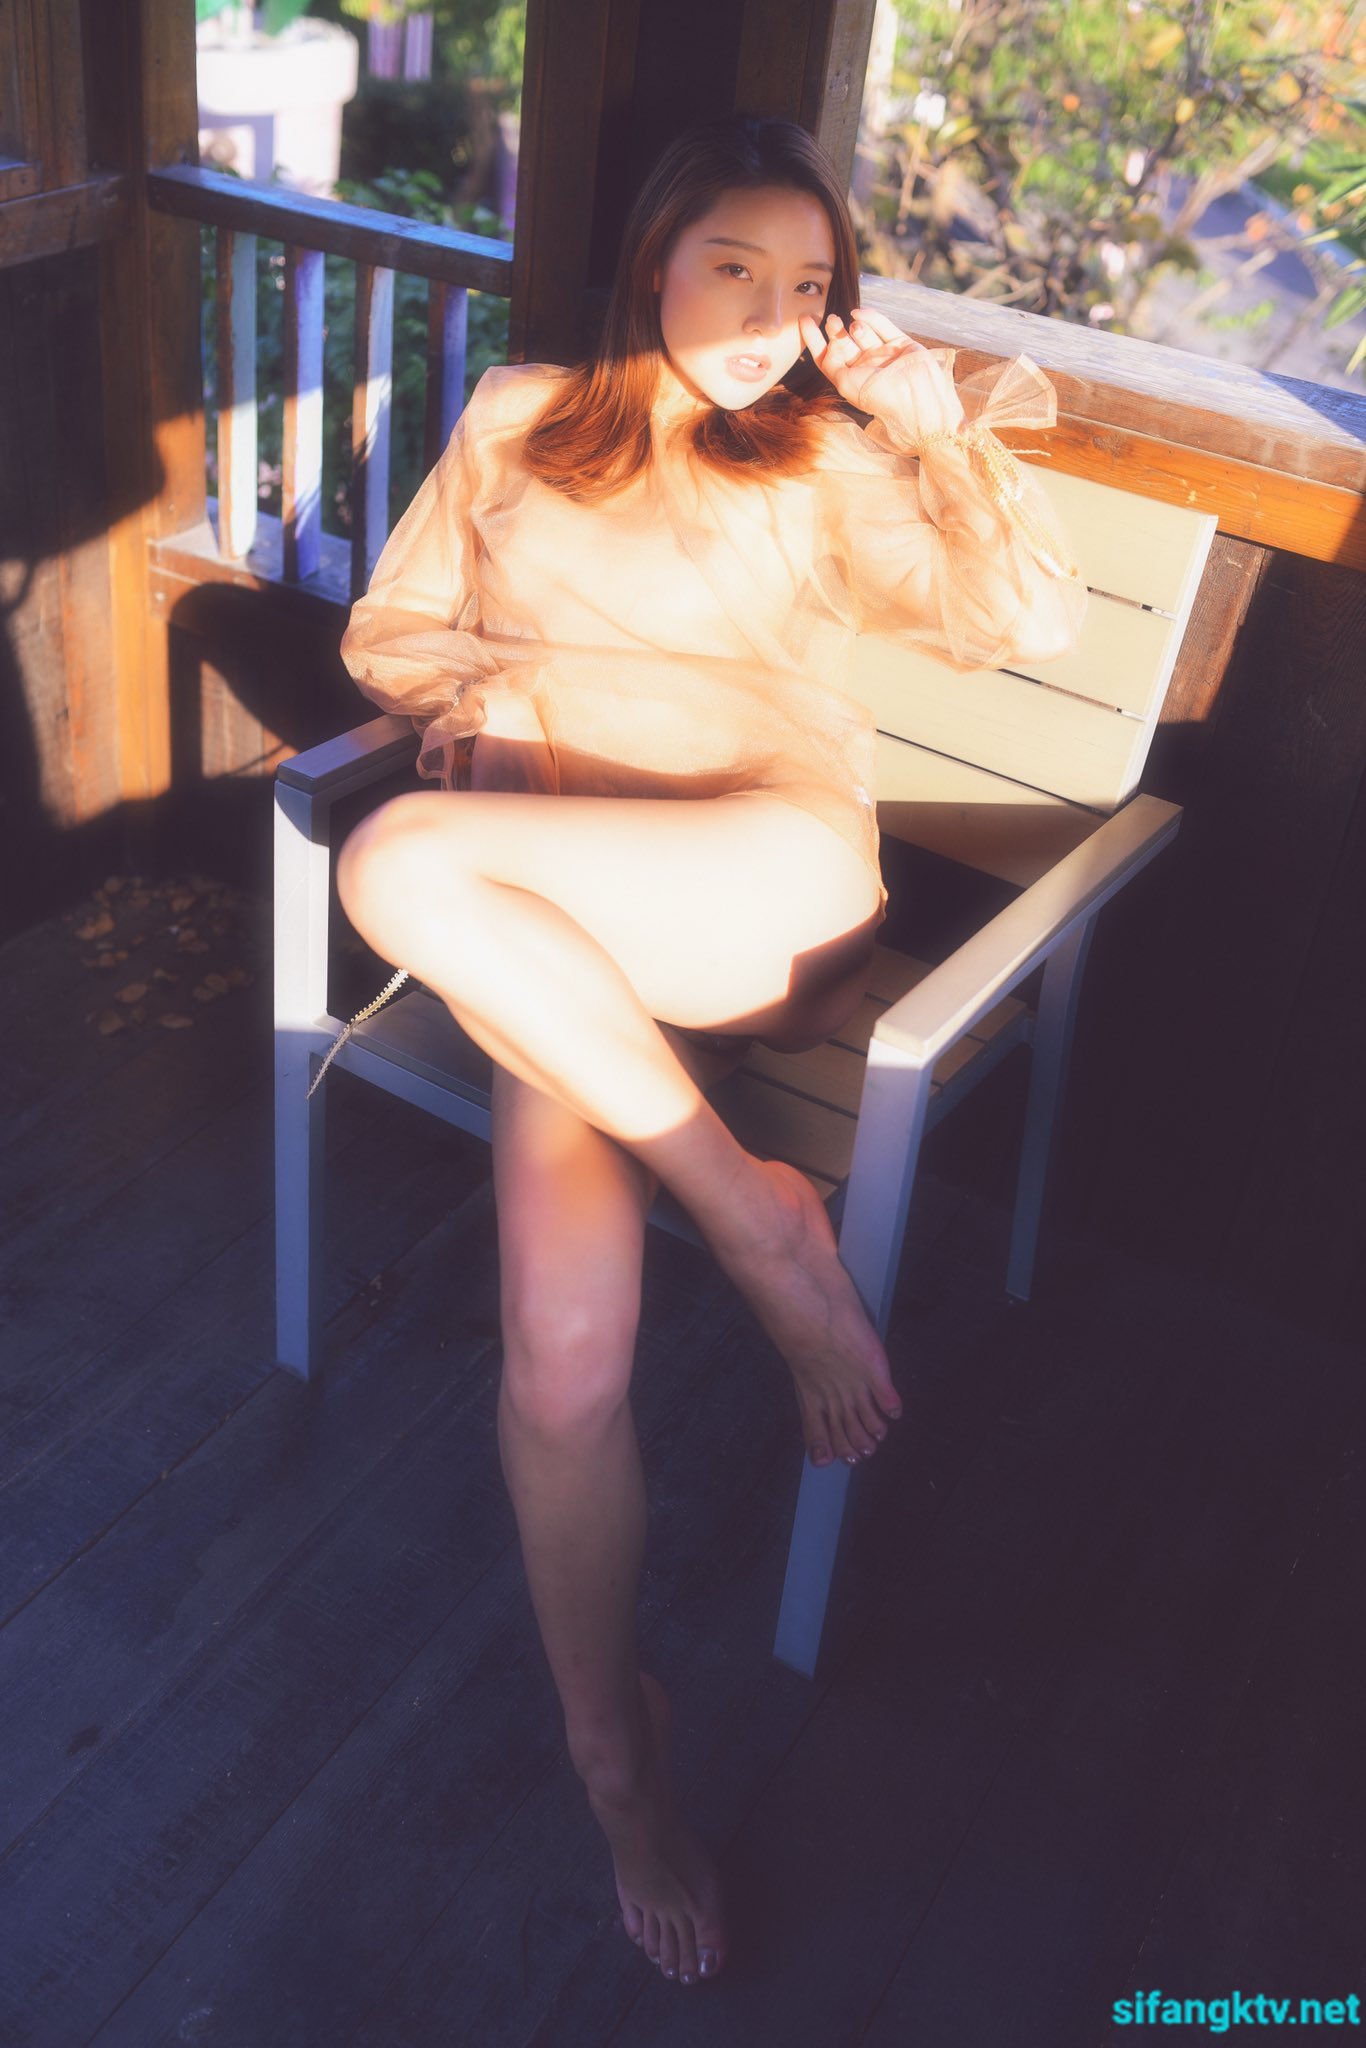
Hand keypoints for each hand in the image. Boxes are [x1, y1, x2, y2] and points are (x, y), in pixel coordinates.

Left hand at [798, 305, 965, 439]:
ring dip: (854, 326)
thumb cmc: (878, 397)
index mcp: (851, 380)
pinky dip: (871, 318)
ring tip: (851, 326)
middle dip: (835, 330)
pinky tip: (858, 314)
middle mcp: (866, 367)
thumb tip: (829, 344)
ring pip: (864, 333)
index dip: (814, 339)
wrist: (914, 400)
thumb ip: (831, 363)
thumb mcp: (845, 383)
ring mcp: (884, 355)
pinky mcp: (902, 344)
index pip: (827, 357)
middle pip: (844, 343)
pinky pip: (884, 326)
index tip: (804, 319)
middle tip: (831, 320)